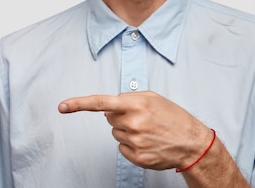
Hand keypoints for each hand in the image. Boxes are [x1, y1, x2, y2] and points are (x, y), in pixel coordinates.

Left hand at [58, 90, 210, 170]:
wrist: (192, 142)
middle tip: (139, 117)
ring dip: (126, 130)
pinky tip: (147, 142)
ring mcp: (135, 142)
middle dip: (119, 116)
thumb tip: (108, 107)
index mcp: (134, 104)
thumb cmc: (172, 116)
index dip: (78, 104)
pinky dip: (131, 144)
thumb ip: (128, 97)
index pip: (100, 103)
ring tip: (147, 130)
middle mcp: (133, 123)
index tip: (62, 106)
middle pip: (108, 118)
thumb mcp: (151, 97)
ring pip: (115, 133)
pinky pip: (121, 147)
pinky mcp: (138, 157)